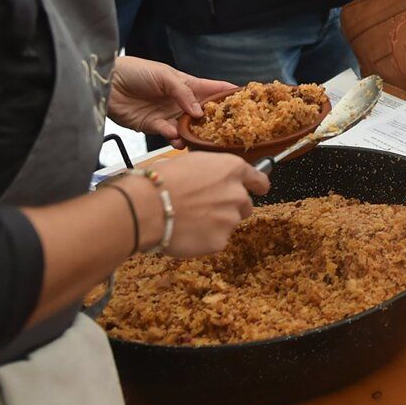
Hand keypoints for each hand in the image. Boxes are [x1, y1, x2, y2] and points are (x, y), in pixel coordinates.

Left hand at [108, 55, 234, 139]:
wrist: (107, 83)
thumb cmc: (136, 71)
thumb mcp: (164, 76)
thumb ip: (184, 93)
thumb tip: (200, 112)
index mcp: (186, 84)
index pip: (212, 89)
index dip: (227, 93)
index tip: (245, 99)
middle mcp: (179, 101)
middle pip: (203, 112)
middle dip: (214, 120)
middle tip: (225, 129)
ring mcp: (167, 114)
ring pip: (188, 127)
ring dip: (193, 133)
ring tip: (199, 138)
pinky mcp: (152, 126)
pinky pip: (168, 134)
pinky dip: (174, 138)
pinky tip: (176, 138)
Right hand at [130, 150, 269, 256]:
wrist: (145, 207)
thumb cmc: (160, 181)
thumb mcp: (190, 163)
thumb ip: (211, 173)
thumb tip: (211, 180)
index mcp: (231, 169)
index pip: (258, 179)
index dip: (258, 185)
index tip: (260, 189)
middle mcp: (237, 193)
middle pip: (245, 205)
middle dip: (230, 208)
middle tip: (205, 209)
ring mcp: (231, 219)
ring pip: (229, 224)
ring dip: (215, 224)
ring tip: (189, 220)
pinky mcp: (220, 241)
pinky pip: (216, 241)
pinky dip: (204, 240)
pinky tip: (186, 233)